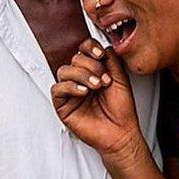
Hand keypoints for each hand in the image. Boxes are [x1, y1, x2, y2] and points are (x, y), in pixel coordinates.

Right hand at [51, 39, 141, 158]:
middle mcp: (80, 79)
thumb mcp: (121, 79)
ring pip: (64, 71)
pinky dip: (71, 87)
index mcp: (93, 71)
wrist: (120, 132)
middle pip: (75, 59)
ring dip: (82, 75)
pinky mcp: (63, 105)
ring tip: (96, 86)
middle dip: (91, 66)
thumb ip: (112, 61)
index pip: (84, 50)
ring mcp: (70, 92)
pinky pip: (58, 89)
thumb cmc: (121, 110)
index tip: (100, 55)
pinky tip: (83, 92)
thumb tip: (105, 46)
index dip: (90, 48)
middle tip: (103, 80)